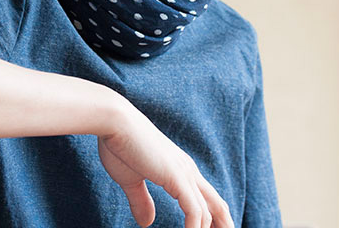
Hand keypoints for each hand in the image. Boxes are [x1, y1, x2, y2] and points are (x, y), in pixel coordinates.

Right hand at [96, 103, 233, 227]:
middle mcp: (188, 171)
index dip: (214, 218)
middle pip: (217, 205)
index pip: (207, 198)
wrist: (114, 122)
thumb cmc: (119, 145)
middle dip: (224, 225)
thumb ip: (141, 200)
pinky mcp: (177, 178)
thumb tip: (147, 223)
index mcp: (180, 169)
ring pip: (209, 212)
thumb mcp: (131, 179)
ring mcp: (185, 174)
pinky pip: (195, 211)